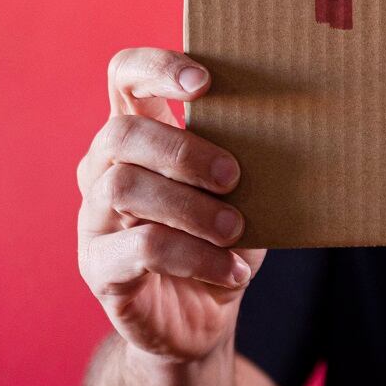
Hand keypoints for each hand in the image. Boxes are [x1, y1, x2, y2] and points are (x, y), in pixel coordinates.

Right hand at [77, 48, 258, 361]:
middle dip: (183, 150)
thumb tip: (292, 121)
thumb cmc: (222, 240)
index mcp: (138, 136)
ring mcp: (93, 219)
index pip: (125, 76)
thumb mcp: (240, 193)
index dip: (157, 67)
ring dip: (191, 207)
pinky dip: (195, 258)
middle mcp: (103, 169)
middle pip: (121, 133)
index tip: (204, 82)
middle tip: (235, 177)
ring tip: (236, 229)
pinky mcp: (98, 267)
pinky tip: (231, 271)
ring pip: (123, 188)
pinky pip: (140, 249)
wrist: (202, 318)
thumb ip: (243, 155)